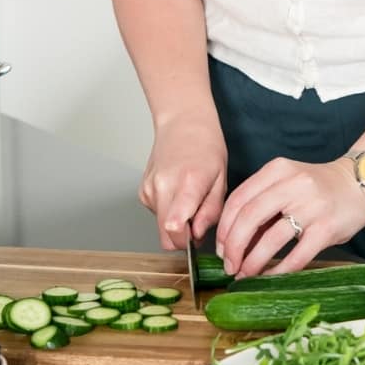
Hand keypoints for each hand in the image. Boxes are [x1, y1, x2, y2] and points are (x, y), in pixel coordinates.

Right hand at [139, 112, 227, 248]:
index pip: (174, 224)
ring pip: (161, 226)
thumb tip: (197, 234)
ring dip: (177, 222)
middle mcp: (163, 186)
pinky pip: (157, 213)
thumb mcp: (222, 179)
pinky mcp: (142, 192)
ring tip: (191, 197)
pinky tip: (178, 191)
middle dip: (183, 237)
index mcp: (188, 182)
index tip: (196, 236)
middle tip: (199, 220)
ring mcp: (149, 189)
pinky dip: (169, 210)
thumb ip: (211, 210)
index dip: (185, 240)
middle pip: (165, 235)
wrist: (183, 124)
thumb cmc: (206, 147)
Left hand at [215, 158, 364, 278]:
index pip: (238, 200)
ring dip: (252, 262)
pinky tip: (271, 277)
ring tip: (246, 274)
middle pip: (248, 218)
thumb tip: (233, 241)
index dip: (224, 229)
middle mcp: (294, 184)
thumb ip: (262, 203)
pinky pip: (297, 256)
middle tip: (230, 266)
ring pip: (270, 239)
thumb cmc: (318, 188)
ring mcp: (312, 205)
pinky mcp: (327, 227)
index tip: (222, 249)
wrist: (362, 183)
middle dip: (233, 248)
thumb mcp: (287, 183)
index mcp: (278, 170)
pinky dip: (279, 270)